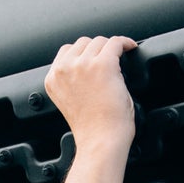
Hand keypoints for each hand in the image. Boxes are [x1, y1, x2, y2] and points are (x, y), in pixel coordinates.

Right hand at [46, 36, 137, 182]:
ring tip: (120, 60)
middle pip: (83, 43)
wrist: (100, 141)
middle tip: (110, 63)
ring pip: (100, 41)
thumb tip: (88, 65)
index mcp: (53, 79)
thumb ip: (72, 81)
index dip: (84, 54)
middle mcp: (64, 69)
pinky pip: (116, 42)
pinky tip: (130, 48)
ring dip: (110, 49)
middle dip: (97, 51)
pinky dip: (125, 43)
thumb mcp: (71, 101)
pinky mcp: (103, 64)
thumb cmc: (92, 129)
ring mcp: (82, 65)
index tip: (96, 59)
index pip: (66, 51)